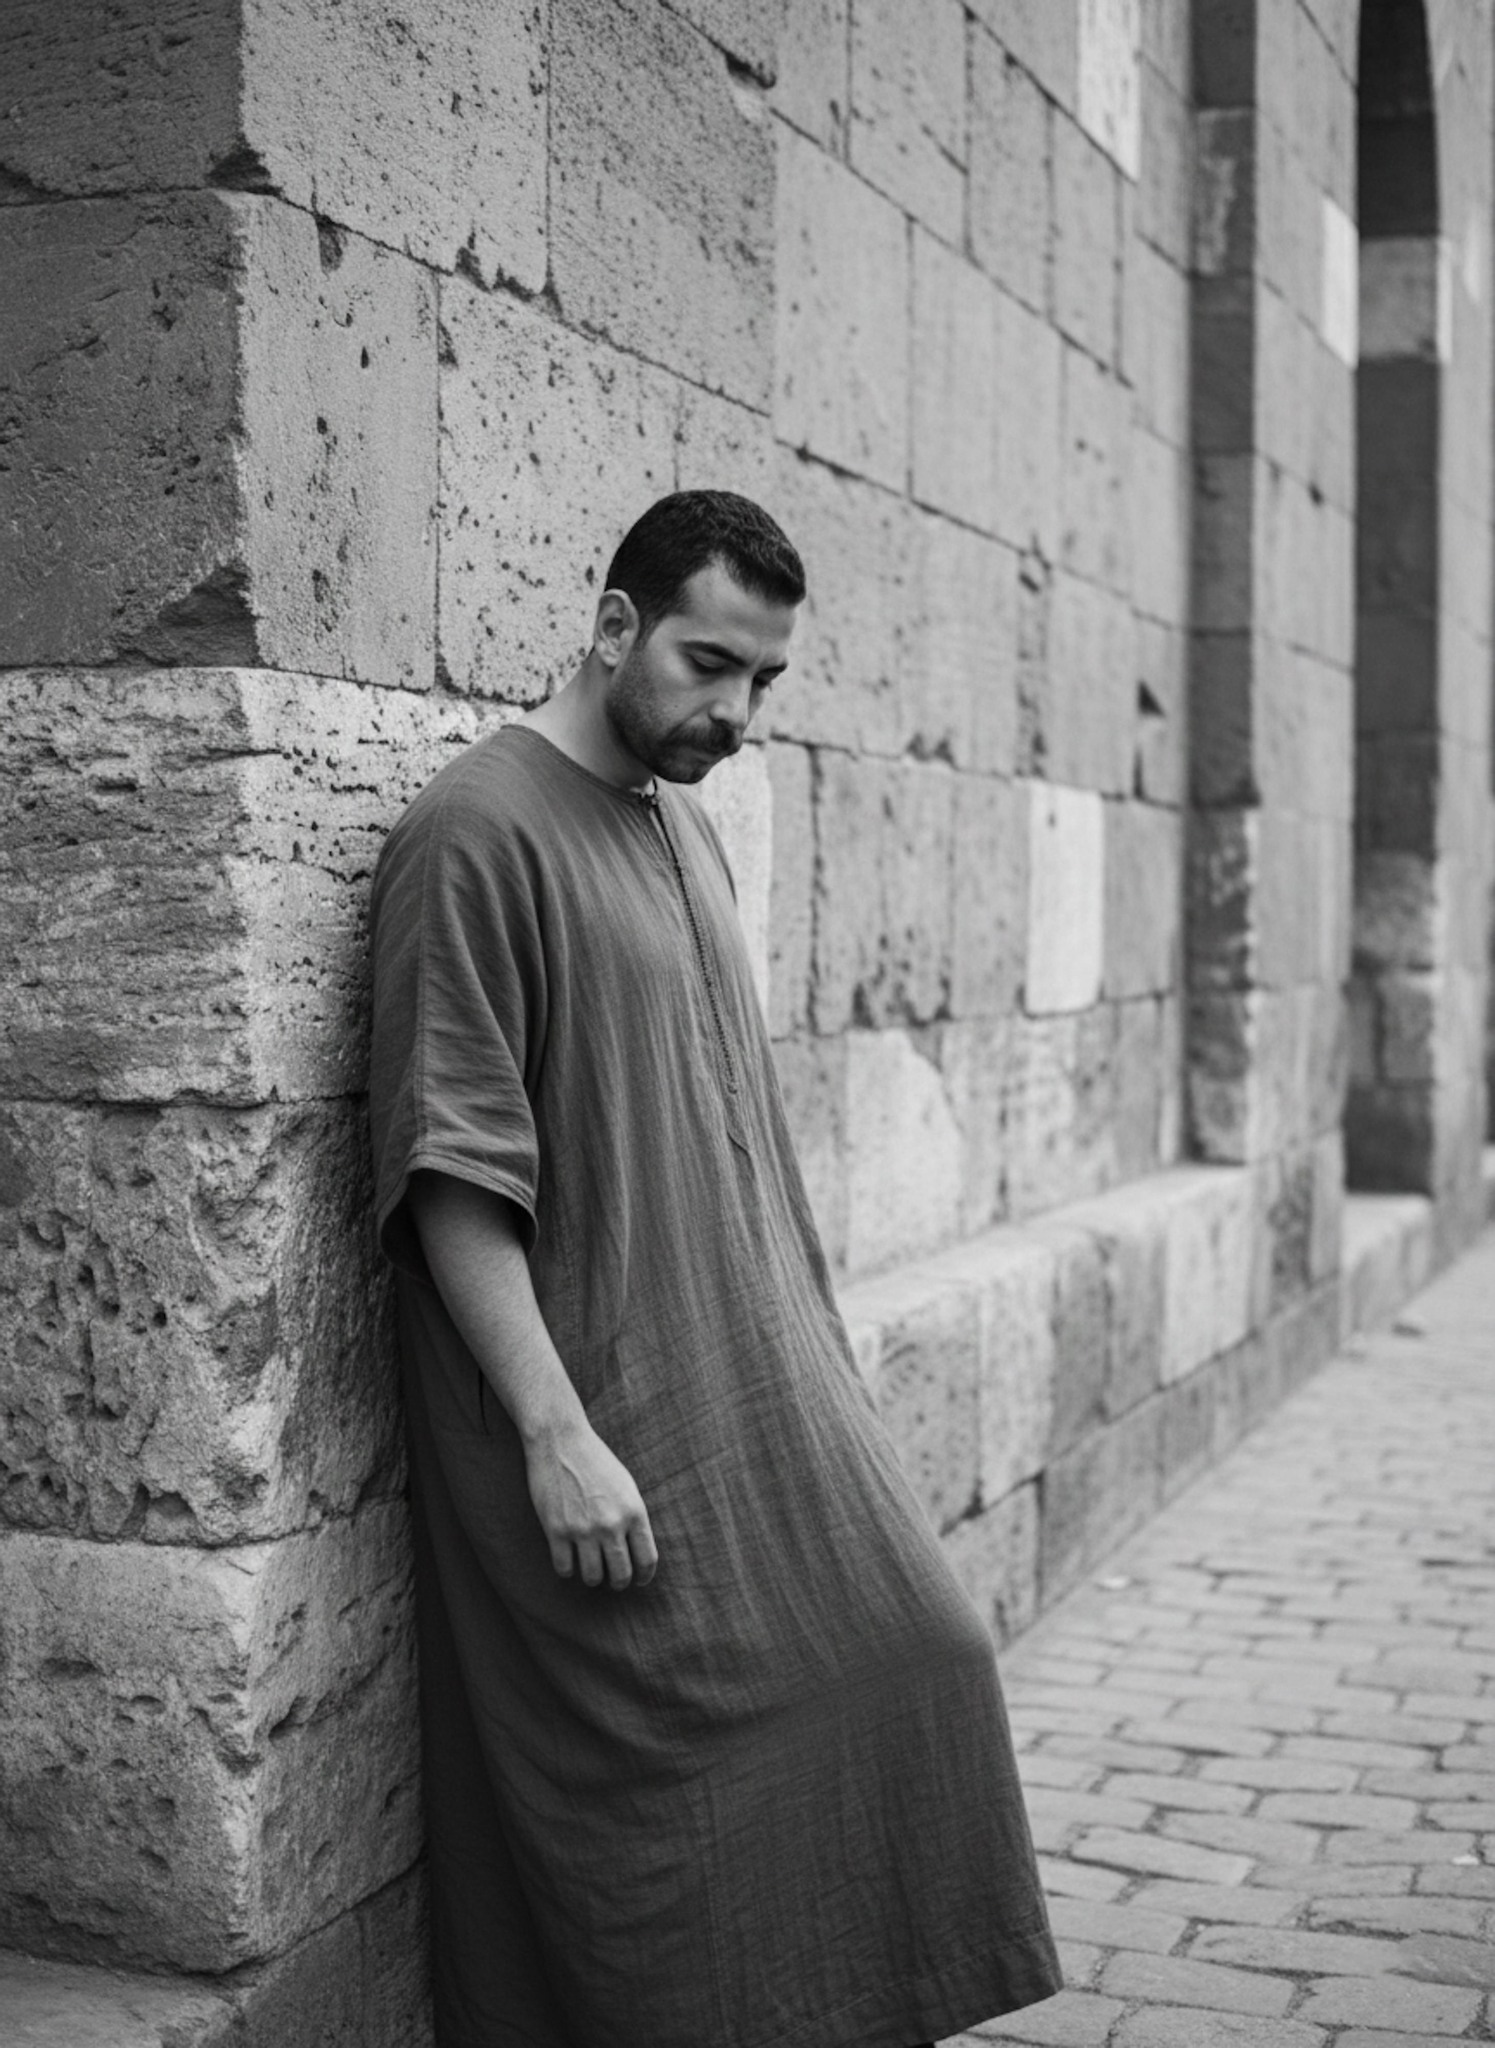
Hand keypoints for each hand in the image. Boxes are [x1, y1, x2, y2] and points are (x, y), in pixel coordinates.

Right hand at [523, 1418, 658, 1590]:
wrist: (561, 1440)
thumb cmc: (596, 1460)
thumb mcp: (626, 1485)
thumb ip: (633, 1517)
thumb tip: (637, 1552)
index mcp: (634, 1511)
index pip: (647, 1560)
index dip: (644, 1576)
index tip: (639, 1580)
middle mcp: (611, 1524)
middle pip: (620, 1575)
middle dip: (619, 1582)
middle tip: (614, 1580)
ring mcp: (582, 1529)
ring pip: (592, 1577)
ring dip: (593, 1577)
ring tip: (591, 1569)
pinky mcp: (556, 1530)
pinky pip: (564, 1569)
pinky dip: (568, 1568)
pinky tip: (569, 1558)